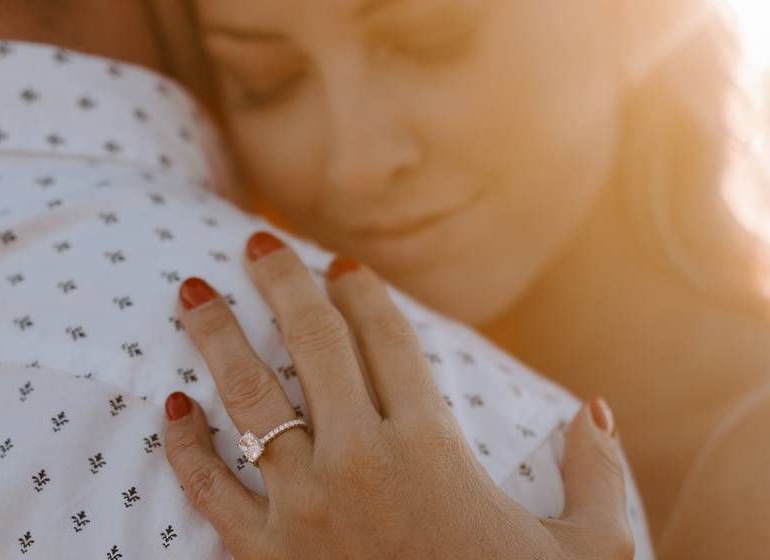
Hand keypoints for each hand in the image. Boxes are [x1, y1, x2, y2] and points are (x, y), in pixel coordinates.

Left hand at [162, 231, 634, 558]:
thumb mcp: (590, 549)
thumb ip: (596, 472)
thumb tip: (595, 409)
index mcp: (434, 449)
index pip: (388, 341)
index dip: (363, 294)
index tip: (342, 267)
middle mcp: (363, 461)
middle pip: (312, 345)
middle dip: (281, 283)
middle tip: (256, 242)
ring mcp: (306, 508)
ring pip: (251, 399)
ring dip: (217, 337)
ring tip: (192, 292)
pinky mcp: (266, 558)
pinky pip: (211, 490)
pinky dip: (186, 446)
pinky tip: (172, 407)